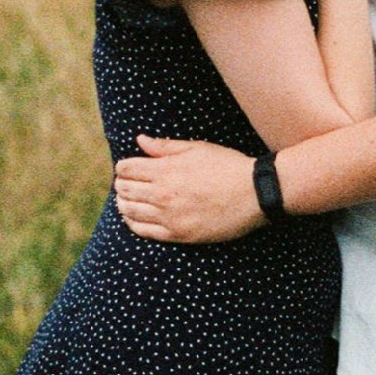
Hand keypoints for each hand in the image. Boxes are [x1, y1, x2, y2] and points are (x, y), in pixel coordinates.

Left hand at [113, 135, 263, 242]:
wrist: (254, 194)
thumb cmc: (227, 166)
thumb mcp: (197, 149)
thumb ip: (165, 146)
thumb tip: (140, 140)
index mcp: (165, 169)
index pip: (126, 168)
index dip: (123, 167)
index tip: (128, 168)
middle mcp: (162, 194)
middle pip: (124, 189)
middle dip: (121, 184)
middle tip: (125, 183)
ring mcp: (169, 216)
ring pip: (129, 211)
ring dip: (123, 203)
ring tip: (126, 200)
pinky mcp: (178, 234)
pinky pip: (143, 231)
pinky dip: (133, 223)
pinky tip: (134, 217)